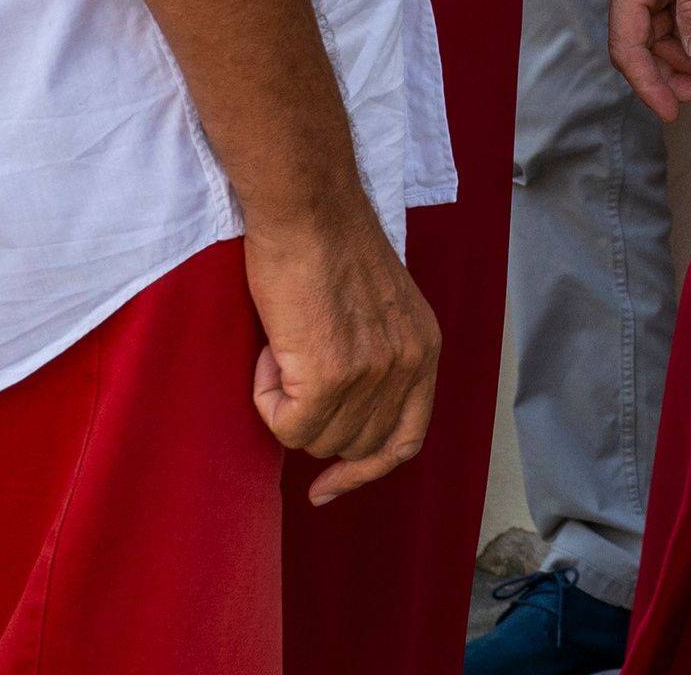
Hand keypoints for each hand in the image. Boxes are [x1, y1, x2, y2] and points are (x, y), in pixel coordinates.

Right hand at [244, 211, 440, 505]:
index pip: (406, 438)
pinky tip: (271, 348)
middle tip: (292, 358)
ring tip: (285, 340)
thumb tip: (341, 416)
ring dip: (286, 399)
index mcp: (424, 348)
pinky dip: (266, 395)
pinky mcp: (331, 377)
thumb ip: (374, 356)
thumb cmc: (327, 240)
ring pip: (314, 439)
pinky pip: (286, 426)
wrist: (308, 206)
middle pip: (353, 444)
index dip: (364, 468)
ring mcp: (373, 375)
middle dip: (313, 418)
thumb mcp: (378, 304)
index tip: (326, 485)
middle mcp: (408, 365)